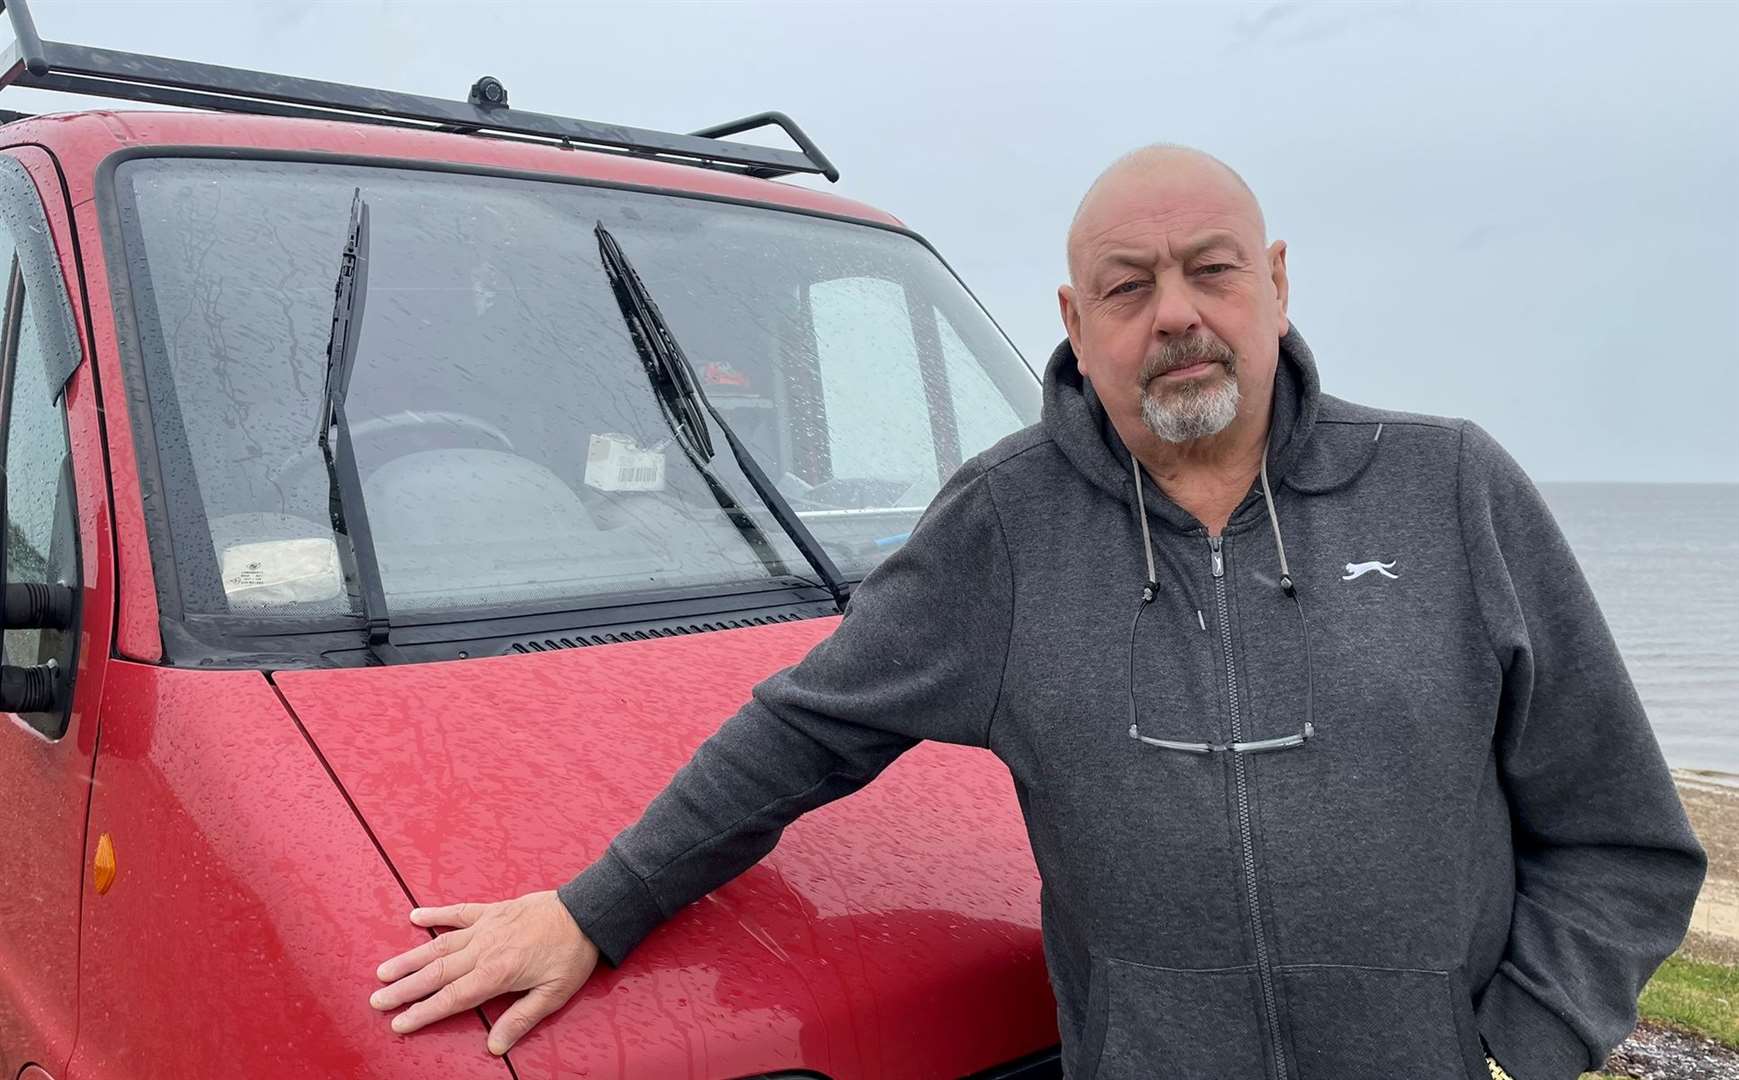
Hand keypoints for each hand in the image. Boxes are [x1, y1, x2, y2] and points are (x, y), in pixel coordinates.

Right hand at [371, 890, 599, 1055]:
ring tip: (384, 970)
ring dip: (410, 958)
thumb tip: (495, 1045)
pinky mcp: (493, 910)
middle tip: (377, 1000)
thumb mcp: (554, 994)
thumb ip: (521, 1018)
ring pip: (439, 945)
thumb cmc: (572, 955)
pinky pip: (458, 912)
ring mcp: (486, 926)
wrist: (586, 912)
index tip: (399, 1023)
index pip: (452, 998)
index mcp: (498, 972)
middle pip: (436, 973)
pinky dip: (435, 914)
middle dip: (404, 989)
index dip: (423, 1012)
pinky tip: (415, 917)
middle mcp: (485, 949)